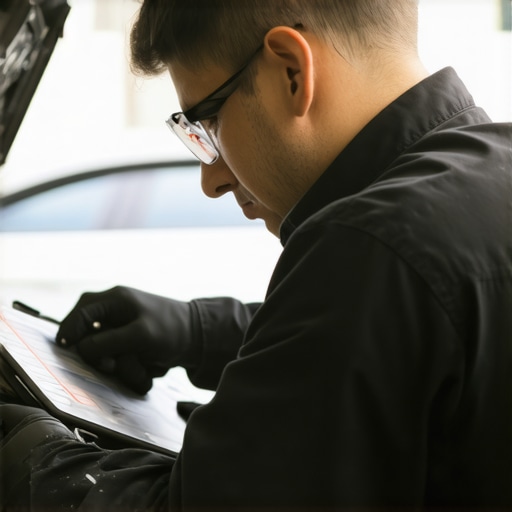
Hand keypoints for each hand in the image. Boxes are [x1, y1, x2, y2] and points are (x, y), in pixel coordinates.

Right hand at [56, 286, 198, 393]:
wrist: (199, 338)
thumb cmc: (171, 330)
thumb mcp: (139, 336)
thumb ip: (108, 342)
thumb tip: (81, 348)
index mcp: (115, 300)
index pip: (80, 314)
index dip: (70, 332)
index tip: (65, 349)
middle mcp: (114, 311)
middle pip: (88, 335)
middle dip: (102, 355)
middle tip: (112, 365)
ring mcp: (121, 328)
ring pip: (106, 353)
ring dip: (123, 366)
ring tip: (143, 370)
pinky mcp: (129, 343)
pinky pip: (121, 359)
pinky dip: (132, 368)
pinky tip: (149, 369)